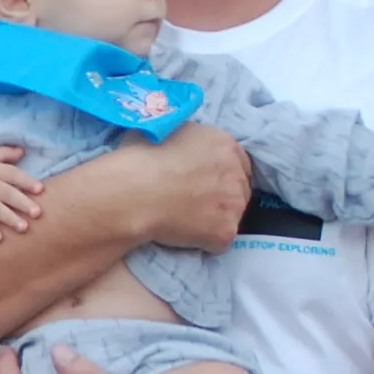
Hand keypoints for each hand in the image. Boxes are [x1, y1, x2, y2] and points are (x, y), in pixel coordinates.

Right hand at [131, 123, 251, 252]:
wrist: (134, 193)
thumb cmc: (142, 159)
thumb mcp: (167, 130)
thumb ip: (187, 141)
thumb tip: (183, 149)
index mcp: (224, 144)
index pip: (237, 162)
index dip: (218, 174)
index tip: (203, 182)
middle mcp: (236, 173)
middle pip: (239, 189)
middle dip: (220, 197)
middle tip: (193, 203)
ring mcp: (234, 204)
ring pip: (232, 215)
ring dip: (214, 219)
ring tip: (185, 220)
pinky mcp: (225, 232)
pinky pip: (218, 242)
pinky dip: (203, 242)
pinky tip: (182, 235)